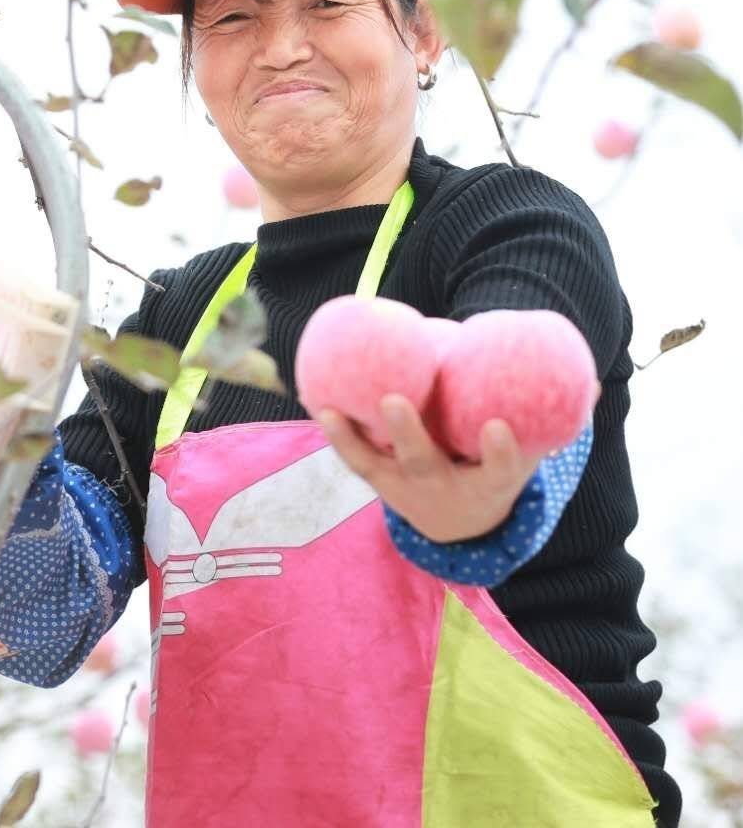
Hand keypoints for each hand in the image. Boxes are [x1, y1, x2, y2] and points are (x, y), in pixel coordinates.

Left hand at [316, 394, 541, 543]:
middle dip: (407, 433)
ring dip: (352, 438)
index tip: (498, 426)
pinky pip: (353, 457)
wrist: (460, 528)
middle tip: (395, 401)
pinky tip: (316, 402)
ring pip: (375, 463)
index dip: (499, 451)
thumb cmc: (495, 473)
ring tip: (331, 410)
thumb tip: (592, 381)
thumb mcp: (530, 458)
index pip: (499, 469)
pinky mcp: (378, 480)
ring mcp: (404, 486)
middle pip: (423, 462)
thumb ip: (556, 421)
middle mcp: (441, 487)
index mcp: (487, 484)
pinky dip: (336, 434)